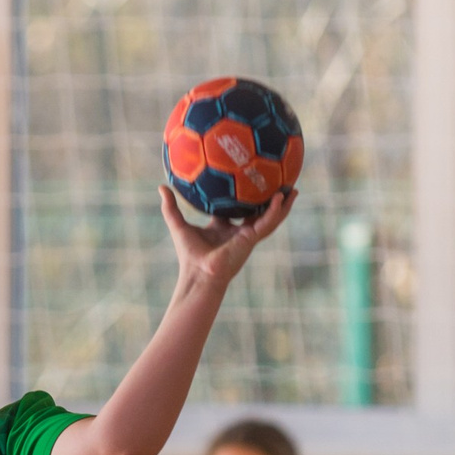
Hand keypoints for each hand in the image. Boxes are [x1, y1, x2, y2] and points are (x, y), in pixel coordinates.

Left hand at [160, 185, 293, 290]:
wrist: (199, 274)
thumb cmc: (189, 254)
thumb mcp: (178, 224)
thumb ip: (171, 207)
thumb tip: (161, 187)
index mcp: (224, 228)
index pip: (236, 209)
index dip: (243, 196)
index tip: (248, 180)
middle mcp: (239, 232)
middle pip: (259, 212)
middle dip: (270, 200)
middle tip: (280, 184)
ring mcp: (248, 236)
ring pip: (270, 218)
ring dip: (283, 206)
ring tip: (293, 190)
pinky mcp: (252, 239)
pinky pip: (267, 222)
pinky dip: (275, 210)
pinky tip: (282, 197)